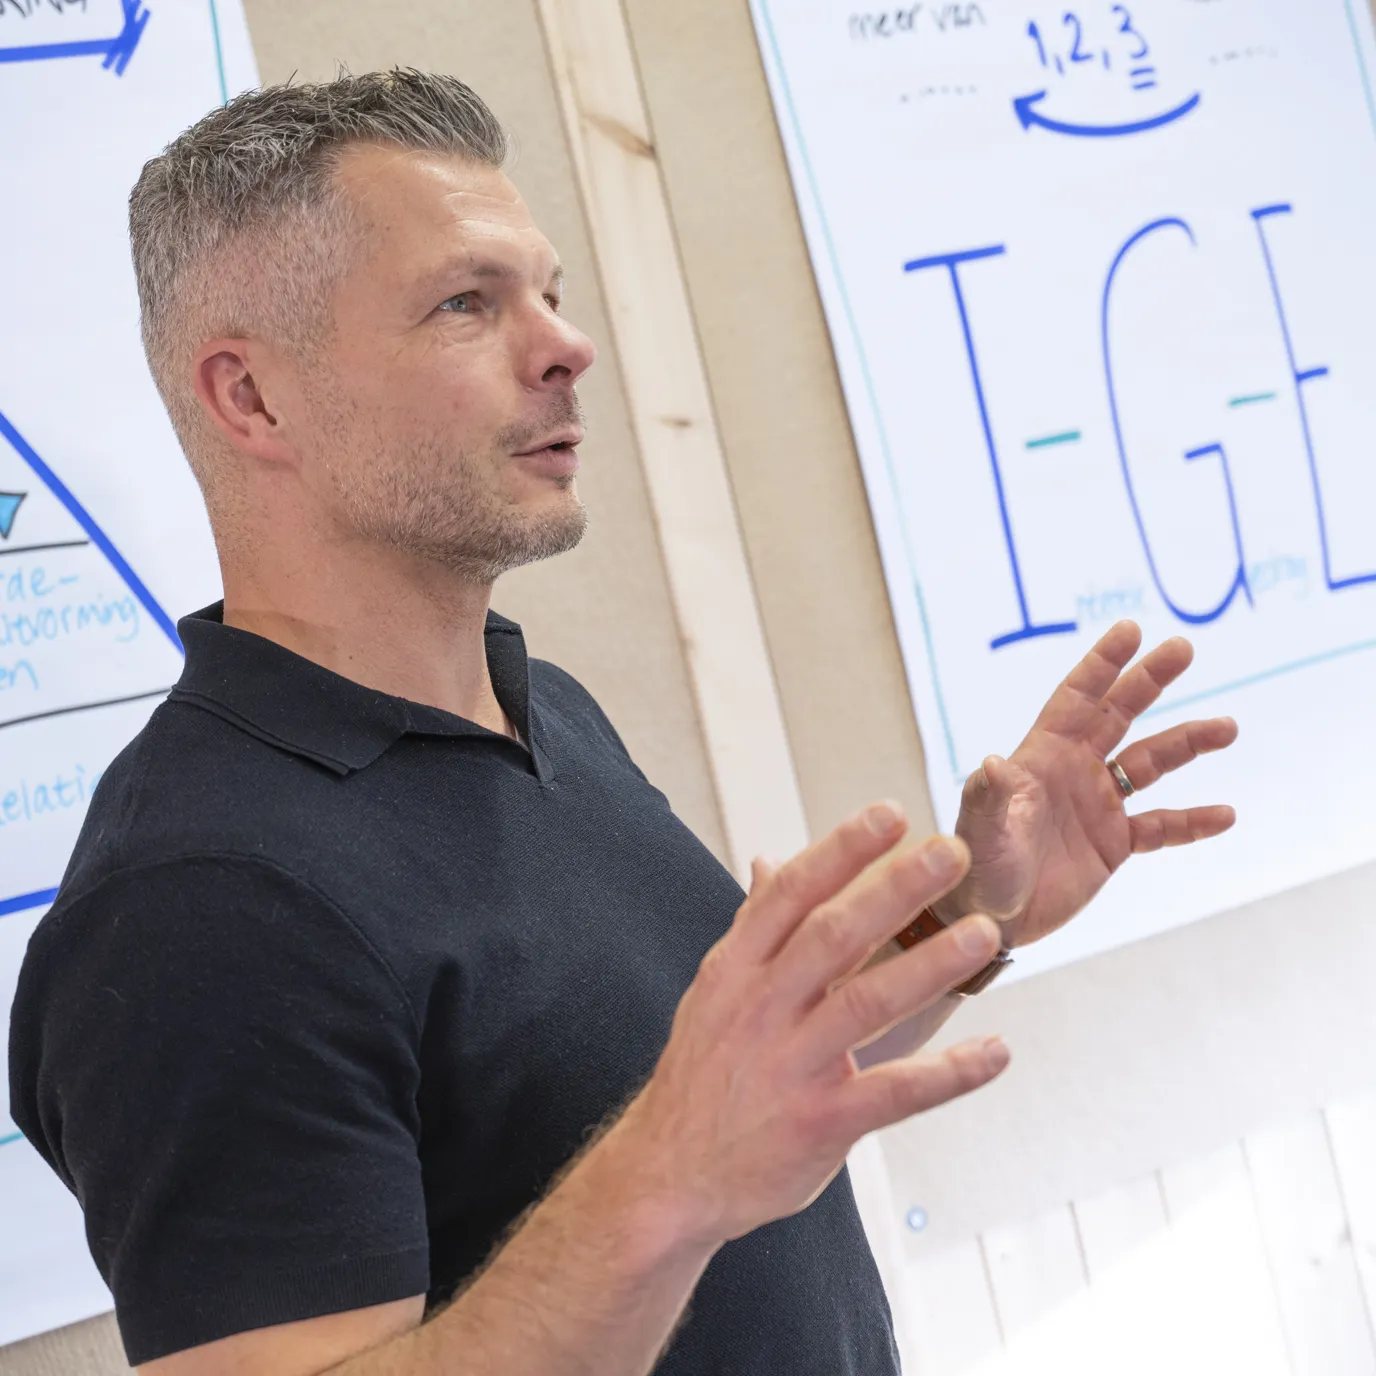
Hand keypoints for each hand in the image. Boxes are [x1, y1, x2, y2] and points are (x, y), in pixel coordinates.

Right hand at [607, 804, 1007, 1247]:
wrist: (669, 1173)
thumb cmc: (703, 1074)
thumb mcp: (714, 993)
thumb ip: (752, 929)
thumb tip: (767, 861)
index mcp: (736, 969)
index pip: (790, 894)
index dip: (841, 851)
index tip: (890, 814)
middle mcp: (760, 1008)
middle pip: (833, 935)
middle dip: (894, 890)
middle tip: (950, 853)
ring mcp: (790, 1066)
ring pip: (867, 1004)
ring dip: (929, 967)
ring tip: (982, 935)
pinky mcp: (820, 1123)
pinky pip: (894, 1092)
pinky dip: (949, 1073)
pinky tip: (995, 1052)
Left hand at [934, 621, 1237, 946]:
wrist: (988, 915)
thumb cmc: (975, 866)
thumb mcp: (981, 830)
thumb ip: (990, 797)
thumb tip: (992, 762)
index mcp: (1041, 756)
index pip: (1076, 699)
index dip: (1102, 664)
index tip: (1131, 630)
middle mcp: (1073, 770)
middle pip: (1118, 714)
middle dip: (1148, 680)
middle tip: (1183, 648)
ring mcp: (1096, 805)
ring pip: (1150, 763)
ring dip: (1186, 744)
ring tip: (1227, 727)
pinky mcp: (1113, 844)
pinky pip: (1161, 827)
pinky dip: (1192, 822)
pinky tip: (1225, 815)